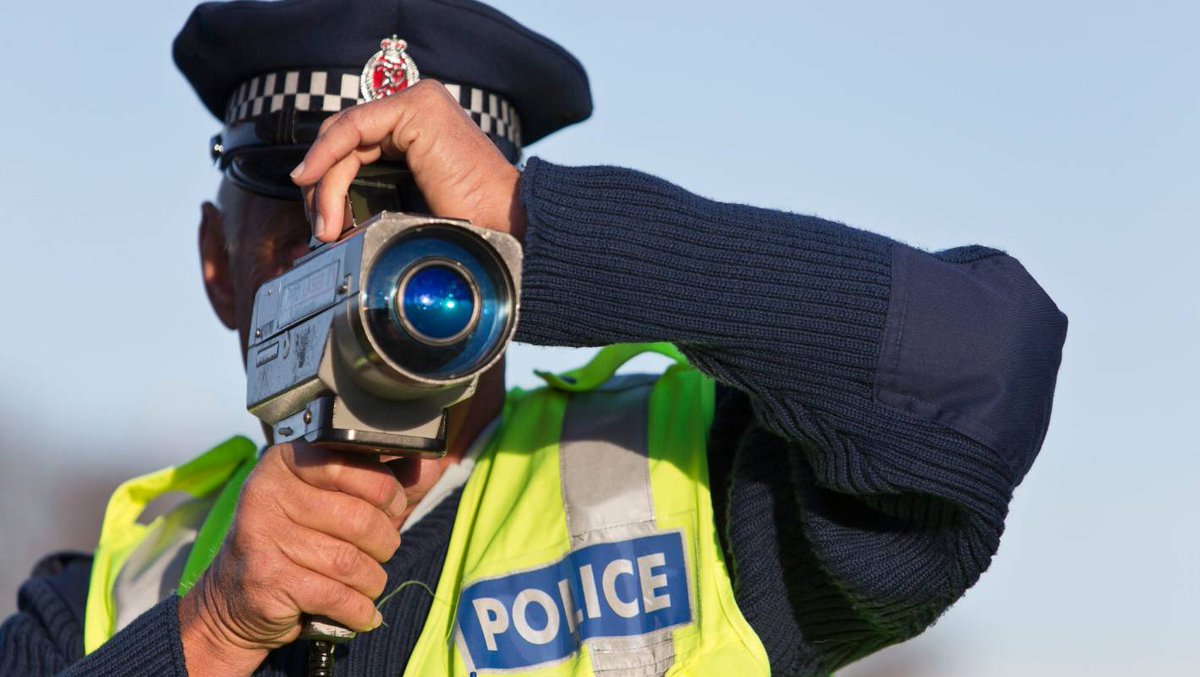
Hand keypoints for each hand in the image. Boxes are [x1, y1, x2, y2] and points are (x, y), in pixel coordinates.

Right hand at [177, 442, 405, 675]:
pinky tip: (361, 611)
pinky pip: (336, 595)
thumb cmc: (298, 540)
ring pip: (350, 561)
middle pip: (360, 518)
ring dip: (372, 580)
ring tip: (367, 582)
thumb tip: (430, 463)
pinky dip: (359, 610)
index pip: (352, 463)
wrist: (235, 598)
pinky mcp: (266, 579)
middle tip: (381, 551)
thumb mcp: (337, 501)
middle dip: (385, 542)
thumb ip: (384, 481)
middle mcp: (267, 491)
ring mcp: (262, 535)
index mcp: (286, 460)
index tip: (393, 507)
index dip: (386, 491)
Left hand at [290, 79, 525, 241]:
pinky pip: (352, 129)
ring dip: (325, 184)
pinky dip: (326, 157)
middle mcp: (418, 108)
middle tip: (321, 229)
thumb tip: (324, 214)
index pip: (354, 144)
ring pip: (344, 137)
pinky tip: (314, 183)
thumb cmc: (466, 227)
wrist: (503, 230)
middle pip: (345, 139)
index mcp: (419, 128)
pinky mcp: (417, 109)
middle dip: (322, 185)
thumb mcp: (408, 207)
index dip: (327, 180)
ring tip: (326, 226)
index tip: (320, 221)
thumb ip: (374, 194)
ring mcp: (419, 103)